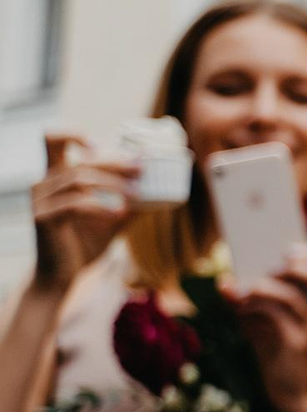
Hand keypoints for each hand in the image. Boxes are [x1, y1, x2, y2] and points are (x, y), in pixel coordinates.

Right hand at [29, 133, 138, 290]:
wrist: (60, 277)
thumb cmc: (83, 246)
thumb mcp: (111, 221)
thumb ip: (129, 205)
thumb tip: (162, 195)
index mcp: (54, 178)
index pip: (52, 140)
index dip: (73, 134)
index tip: (101, 143)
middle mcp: (43, 184)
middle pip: (80, 160)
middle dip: (114, 162)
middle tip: (142, 169)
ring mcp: (40, 200)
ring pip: (79, 179)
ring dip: (113, 185)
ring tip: (137, 195)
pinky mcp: (43, 218)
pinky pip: (74, 204)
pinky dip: (100, 206)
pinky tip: (119, 213)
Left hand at [225, 247, 306, 411]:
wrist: (287, 391)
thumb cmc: (275, 350)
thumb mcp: (260, 320)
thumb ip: (246, 299)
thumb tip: (224, 281)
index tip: (287, 248)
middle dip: (296, 267)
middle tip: (270, 265)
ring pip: (294, 298)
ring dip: (265, 287)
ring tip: (245, 287)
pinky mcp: (300, 344)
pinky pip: (279, 317)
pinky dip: (258, 306)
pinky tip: (241, 307)